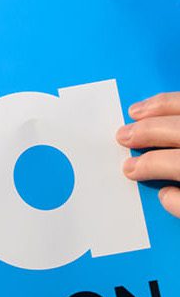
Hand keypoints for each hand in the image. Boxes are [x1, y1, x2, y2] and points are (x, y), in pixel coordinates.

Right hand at [120, 92, 179, 218]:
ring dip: (160, 106)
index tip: (129, 170)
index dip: (147, 166)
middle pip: (177, 130)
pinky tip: (166, 103)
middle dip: (145, 132)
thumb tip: (165, 196)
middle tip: (122, 136)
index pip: (173, 164)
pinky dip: (176, 100)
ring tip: (137, 111)